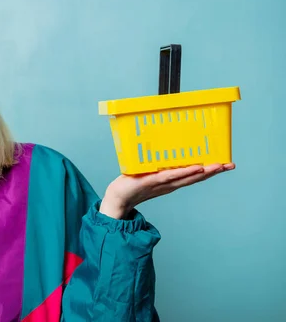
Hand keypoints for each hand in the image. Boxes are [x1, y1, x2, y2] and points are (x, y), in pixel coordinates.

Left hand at [100, 163, 234, 218]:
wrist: (116, 198)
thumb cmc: (131, 185)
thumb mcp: (148, 173)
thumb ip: (157, 165)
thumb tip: (165, 149)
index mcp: (170, 182)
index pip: (193, 175)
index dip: (209, 170)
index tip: (225, 164)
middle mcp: (169, 184)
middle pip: (195, 177)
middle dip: (214, 171)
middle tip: (231, 164)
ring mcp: (162, 183)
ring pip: (186, 176)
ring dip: (204, 171)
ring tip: (218, 166)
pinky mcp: (151, 181)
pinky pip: (170, 176)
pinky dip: (183, 172)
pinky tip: (195, 168)